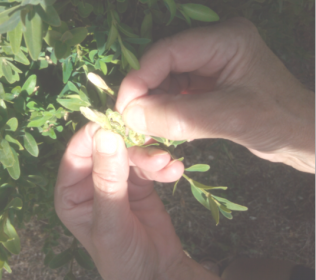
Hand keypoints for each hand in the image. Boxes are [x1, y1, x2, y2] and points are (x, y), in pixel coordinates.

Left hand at [55, 123, 219, 279]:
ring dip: (151, 157)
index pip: (78, 151)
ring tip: (167, 166)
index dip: (97, 135)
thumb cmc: (122, 256)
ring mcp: (117, 179)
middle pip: (108, 147)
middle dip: (132, 147)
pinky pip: (149, 164)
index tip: (120, 126)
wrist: (157, 274)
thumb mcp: (111, 222)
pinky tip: (175, 172)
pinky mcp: (140, 181)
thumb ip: (108, 179)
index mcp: (70, 191)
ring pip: (131, 152)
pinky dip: (162, 166)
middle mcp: (90, 181)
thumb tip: (105, 134)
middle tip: (155, 151)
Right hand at [117, 18, 314, 173]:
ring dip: (153, 105)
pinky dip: (165, 111)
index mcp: (224, 39)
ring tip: (147, 128)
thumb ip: (176, 116)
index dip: (139, 79)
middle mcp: (213, 45)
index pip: (166, 52)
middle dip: (144, 93)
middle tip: (132, 122)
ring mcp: (209, 64)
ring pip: (165, 80)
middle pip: (162, 65)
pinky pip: (174, 93)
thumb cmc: (277, 121)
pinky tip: (162, 127)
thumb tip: (129, 116)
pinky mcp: (206, 84)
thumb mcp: (227, 117)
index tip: (124, 110)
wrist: (302, 137)